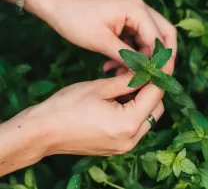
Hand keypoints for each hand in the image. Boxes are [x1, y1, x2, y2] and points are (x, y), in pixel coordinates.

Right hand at [0, 64, 173, 176]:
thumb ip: (128, 80)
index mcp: (128, 123)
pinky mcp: (117, 147)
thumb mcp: (100, 87)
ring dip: (143, 100)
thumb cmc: (66, 107)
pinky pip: (135, 127)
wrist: (42, 132)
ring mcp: (124, 146)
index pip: (155, 95)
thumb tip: (146, 71)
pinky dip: (134, 111)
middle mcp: (131, 139)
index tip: (161, 63)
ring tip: (129, 83)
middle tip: (142, 72)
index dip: (160, 77)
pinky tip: (121, 98)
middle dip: (153, 89)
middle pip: (156, 109)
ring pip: (147, 118)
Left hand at [41, 0, 176, 73]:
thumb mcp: (102, 41)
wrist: (56, 6)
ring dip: (140, 59)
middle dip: (159, 58)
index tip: (158, 80)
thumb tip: (144, 73)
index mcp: (137, 9)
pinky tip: (113, 67)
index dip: (161, 61)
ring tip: (121, 74)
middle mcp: (140, 9)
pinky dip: (129, 55)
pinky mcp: (125, 22)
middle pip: (163, 35)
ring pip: (148, 41)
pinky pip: (135, 41)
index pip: (160, 38)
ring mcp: (133, 15)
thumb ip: (127, 57)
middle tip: (153, 78)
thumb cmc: (75, 19)